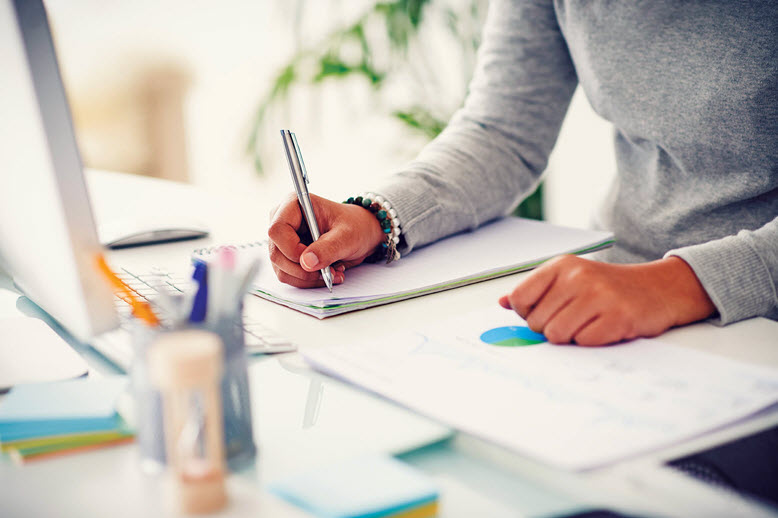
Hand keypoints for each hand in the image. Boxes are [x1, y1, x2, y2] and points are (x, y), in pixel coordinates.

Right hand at [267, 193, 384, 287]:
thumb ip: (328, 248)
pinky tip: (327, 273)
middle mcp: (283, 221)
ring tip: (333, 272)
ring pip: (282, 269)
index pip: (277, 230)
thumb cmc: (355, 226)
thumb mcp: (347, 236)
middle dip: (303, 269)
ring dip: (308, 277)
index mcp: (294, 205)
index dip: (292, 249)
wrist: (361, 234)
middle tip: (329, 271)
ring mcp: (282, 241)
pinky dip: (308, 280)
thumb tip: (306, 262)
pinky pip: (289, 276)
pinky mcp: (287, 256)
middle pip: (276, 254)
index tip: (313, 260)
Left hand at [498, 255, 715, 345]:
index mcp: (561, 265)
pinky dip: (592, 342)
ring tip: (589, 323)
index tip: (546, 312)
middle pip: (536, 323)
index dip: (528, 314)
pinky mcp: (617, 317)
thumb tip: (501, 303)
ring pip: (557, 336)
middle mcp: (577, 276)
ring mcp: (598, 296)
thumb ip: (536, 291)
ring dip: (571, 337)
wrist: (659, 289)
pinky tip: (605, 328)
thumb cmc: (607, 288)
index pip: (519, 299)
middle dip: (552, 328)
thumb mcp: (570, 278)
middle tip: (576, 318)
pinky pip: (583, 343)